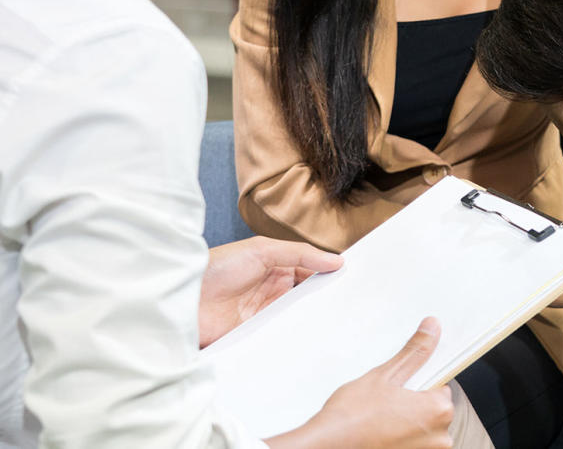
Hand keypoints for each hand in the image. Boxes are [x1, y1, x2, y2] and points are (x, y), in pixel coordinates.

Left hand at [198, 236, 342, 347]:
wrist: (180, 298)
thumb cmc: (216, 267)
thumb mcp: (261, 250)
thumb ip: (300, 253)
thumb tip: (337, 260)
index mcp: (277, 268)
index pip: (312, 273)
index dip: (330, 277)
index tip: (353, 281)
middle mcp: (273, 292)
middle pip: (307, 298)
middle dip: (325, 301)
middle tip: (351, 306)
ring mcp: (264, 315)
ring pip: (297, 319)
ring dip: (311, 321)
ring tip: (337, 325)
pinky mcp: (254, 337)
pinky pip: (280, 338)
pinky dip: (293, 339)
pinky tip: (309, 340)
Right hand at [266, 318, 454, 448]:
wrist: (327, 445)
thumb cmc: (352, 417)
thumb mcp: (386, 375)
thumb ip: (415, 352)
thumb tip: (432, 329)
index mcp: (439, 411)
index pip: (442, 386)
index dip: (420, 383)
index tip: (404, 386)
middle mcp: (439, 437)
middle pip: (434, 409)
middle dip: (414, 403)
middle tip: (387, 402)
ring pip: (422, 428)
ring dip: (407, 422)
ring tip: (381, 417)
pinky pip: (412, 442)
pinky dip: (400, 437)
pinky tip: (381, 431)